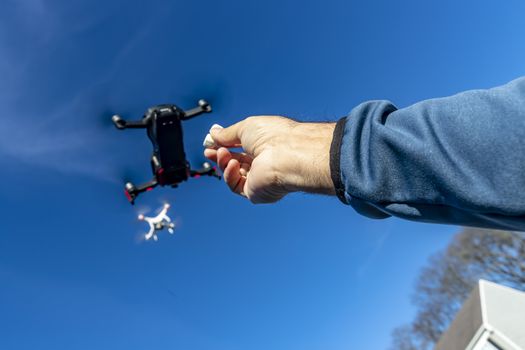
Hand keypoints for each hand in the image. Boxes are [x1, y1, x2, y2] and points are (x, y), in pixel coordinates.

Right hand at [204, 116, 335, 203]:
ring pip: (234, 174)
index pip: (242, 148)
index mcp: (266, 146)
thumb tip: (213, 133)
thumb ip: (227, 133)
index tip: (211, 142)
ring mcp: (261, 179)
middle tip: (208, 151)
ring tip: (222, 153)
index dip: (225, 145)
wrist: (287, 155)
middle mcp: (265, 163)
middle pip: (237, 162)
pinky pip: (236, 186)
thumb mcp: (246, 127)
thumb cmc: (275, 137)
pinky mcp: (257, 193)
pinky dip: (230, 175)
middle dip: (221, 156)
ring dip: (224, 163)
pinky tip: (233, 165)